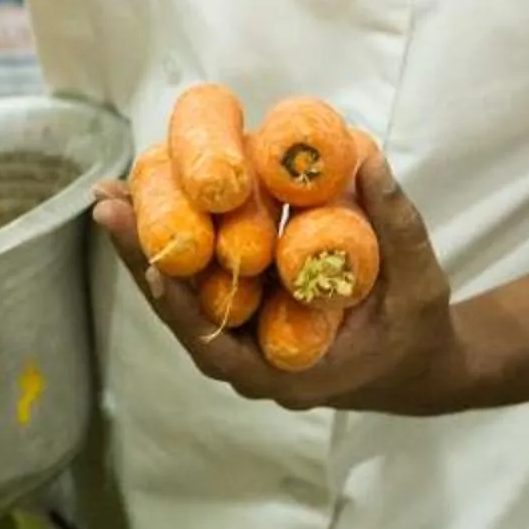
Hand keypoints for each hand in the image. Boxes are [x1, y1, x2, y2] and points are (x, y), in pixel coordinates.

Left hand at [87, 147, 469, 414]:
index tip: (159, 268)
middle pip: (183, 313)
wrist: (417, 363)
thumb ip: (395, 225)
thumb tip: (366, 158)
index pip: (221, 347)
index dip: (187, 310)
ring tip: (110, 197)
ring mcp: (242, 335)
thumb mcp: (420, 281)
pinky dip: (175, 241)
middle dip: (143, 259)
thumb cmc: (417, 330)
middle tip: (108, 207)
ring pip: (182, 293)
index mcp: (289, 371)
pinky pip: (200, 278)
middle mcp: (250, 360)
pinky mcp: (241, 309)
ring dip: (146, 245)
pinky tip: (147, 200)